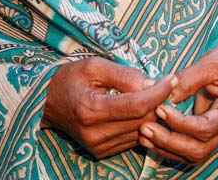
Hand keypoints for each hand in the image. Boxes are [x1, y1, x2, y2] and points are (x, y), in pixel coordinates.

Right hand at [42, 57, 177, 158]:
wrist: (46, 102)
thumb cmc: (70, 79)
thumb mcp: (94, 66)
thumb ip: (124, 74)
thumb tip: (151, 83)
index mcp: (92, 109)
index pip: (137, 104)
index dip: (158, 92)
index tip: (171, 79)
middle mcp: (96, 133)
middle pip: (142, 120)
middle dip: (158, 102)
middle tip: (164, 85)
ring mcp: (98, 146)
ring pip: (140, 132)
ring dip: (151, 114)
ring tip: (152, 96)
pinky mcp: (101, 152)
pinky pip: (132, 139)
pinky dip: (140, 125)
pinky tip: (138, 111)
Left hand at [137, 37, 217, 164]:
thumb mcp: (211, 62)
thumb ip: (187, 80)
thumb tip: (163, 96)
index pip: (205, 127)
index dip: (180, 123)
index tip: (159, 107)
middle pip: (199, 149)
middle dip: (169, 141)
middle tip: (145, 127)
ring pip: (195, 154)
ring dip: (168, 148)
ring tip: (144, 134)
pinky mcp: (212, 132)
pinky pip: (192, 147)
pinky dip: (172, 146)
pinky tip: (153, 137)